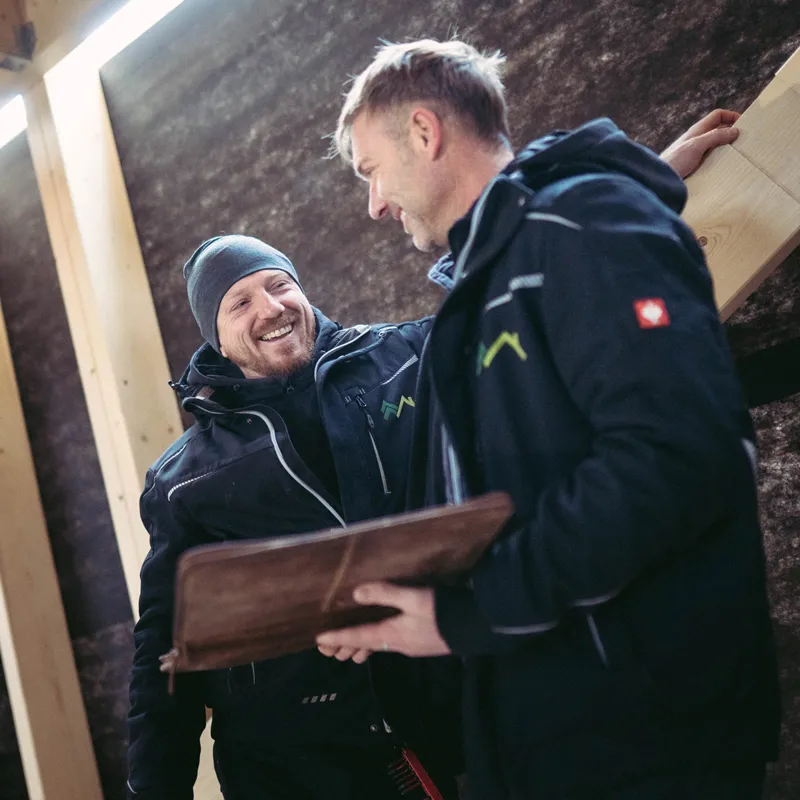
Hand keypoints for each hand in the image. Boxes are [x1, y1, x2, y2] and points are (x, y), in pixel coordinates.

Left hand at [317, 582, 451, 660]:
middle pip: (365, 647)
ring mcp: (409, 646)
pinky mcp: (419, 643)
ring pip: (377, 647)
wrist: (476, 629)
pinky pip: (388, 645)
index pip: (358, 637)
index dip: (338, 638)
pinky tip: (378, 638)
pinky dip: (375, 643)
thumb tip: (356, 593)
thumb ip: (386, 593)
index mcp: (392, 634)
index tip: (318, 641)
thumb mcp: (414, 597)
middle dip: (345, 646)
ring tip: (345, 646)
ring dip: (359, 646)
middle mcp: (397, 644)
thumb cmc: (443, 612)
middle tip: (325, 648)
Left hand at [660, 109, 740, 178]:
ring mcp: (695, 153)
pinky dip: (720, 160)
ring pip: (716, 146)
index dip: (731, 116)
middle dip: (732, 133)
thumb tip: (735, 130)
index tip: (744, 124)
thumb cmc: (674, 161)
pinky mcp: (694, 166)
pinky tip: (725, 166)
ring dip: (727, 148)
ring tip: (739, 154)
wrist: (659, 181)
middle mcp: (697, 139)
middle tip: (745, 141)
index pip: (718, 115)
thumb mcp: (696, 145)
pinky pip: (711, 159)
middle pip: (719, 130)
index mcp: (697, 130)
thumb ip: (714, 136)